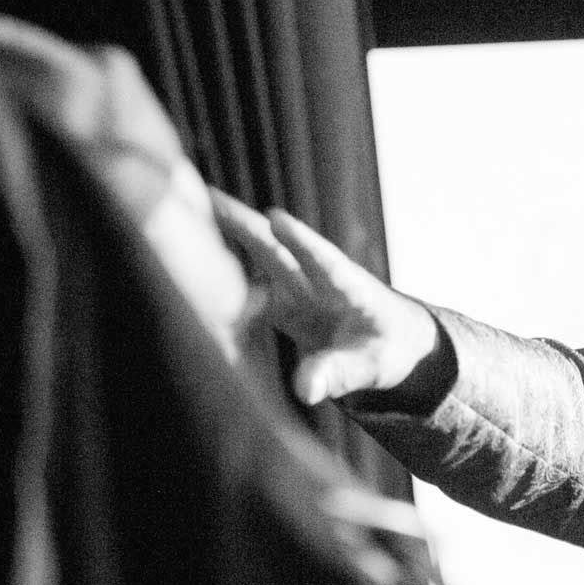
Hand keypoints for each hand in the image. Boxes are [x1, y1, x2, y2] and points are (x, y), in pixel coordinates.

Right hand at [211, 190, 440, 404]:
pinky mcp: (284, 303)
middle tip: (207, 195)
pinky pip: (249, 286)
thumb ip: (340, 373)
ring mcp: (299, 289)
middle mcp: (319, 282)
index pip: (325, 263)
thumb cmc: (391, 348)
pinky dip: (222, 273)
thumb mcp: (374, 366)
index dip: (301, 242)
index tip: (277, 218)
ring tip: (186, 209)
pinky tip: (190, 256)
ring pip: (260, 258)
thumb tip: (305, 388)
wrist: (398, 339)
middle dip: (245, 224)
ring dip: (228, 236)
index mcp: (351, 290)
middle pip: (278, 250)